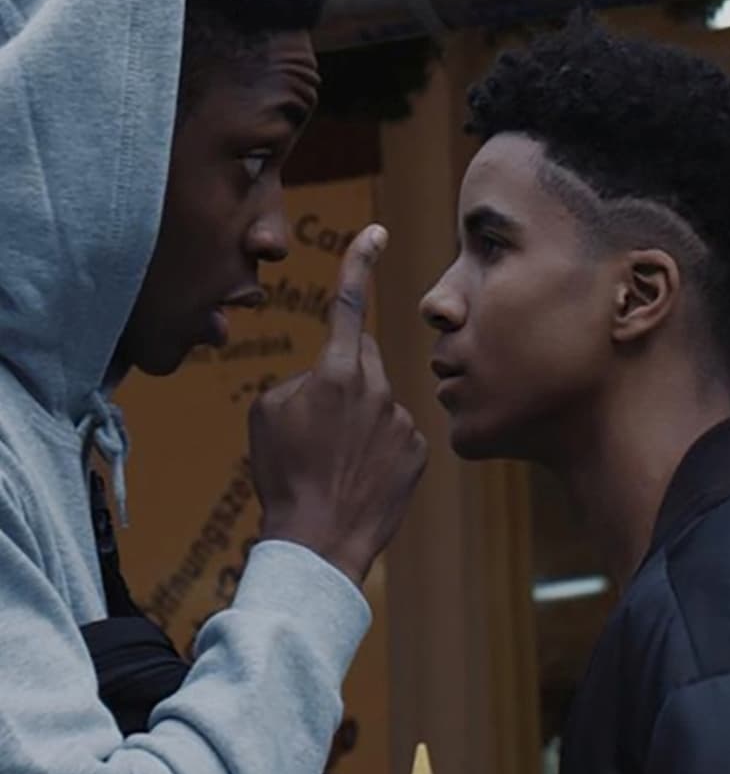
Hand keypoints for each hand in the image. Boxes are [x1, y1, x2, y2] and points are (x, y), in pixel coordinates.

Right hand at [249, 224, 427, 585]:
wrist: (318, 542)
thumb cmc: (283, 475)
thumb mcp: (267, 415)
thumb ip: (300, 380)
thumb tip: (324, 380)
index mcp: (336, 372)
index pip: (349, 304)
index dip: (359, 262)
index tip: (376, 231)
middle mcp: (378, 388)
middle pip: (362, 360)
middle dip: (343, 376)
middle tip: (320, 423)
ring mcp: (403, 420)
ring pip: (379, 401)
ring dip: (360, 418)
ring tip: (336, 461)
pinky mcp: (419, 451)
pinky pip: (397, 433)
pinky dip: (379, 447)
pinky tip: (360, 476)